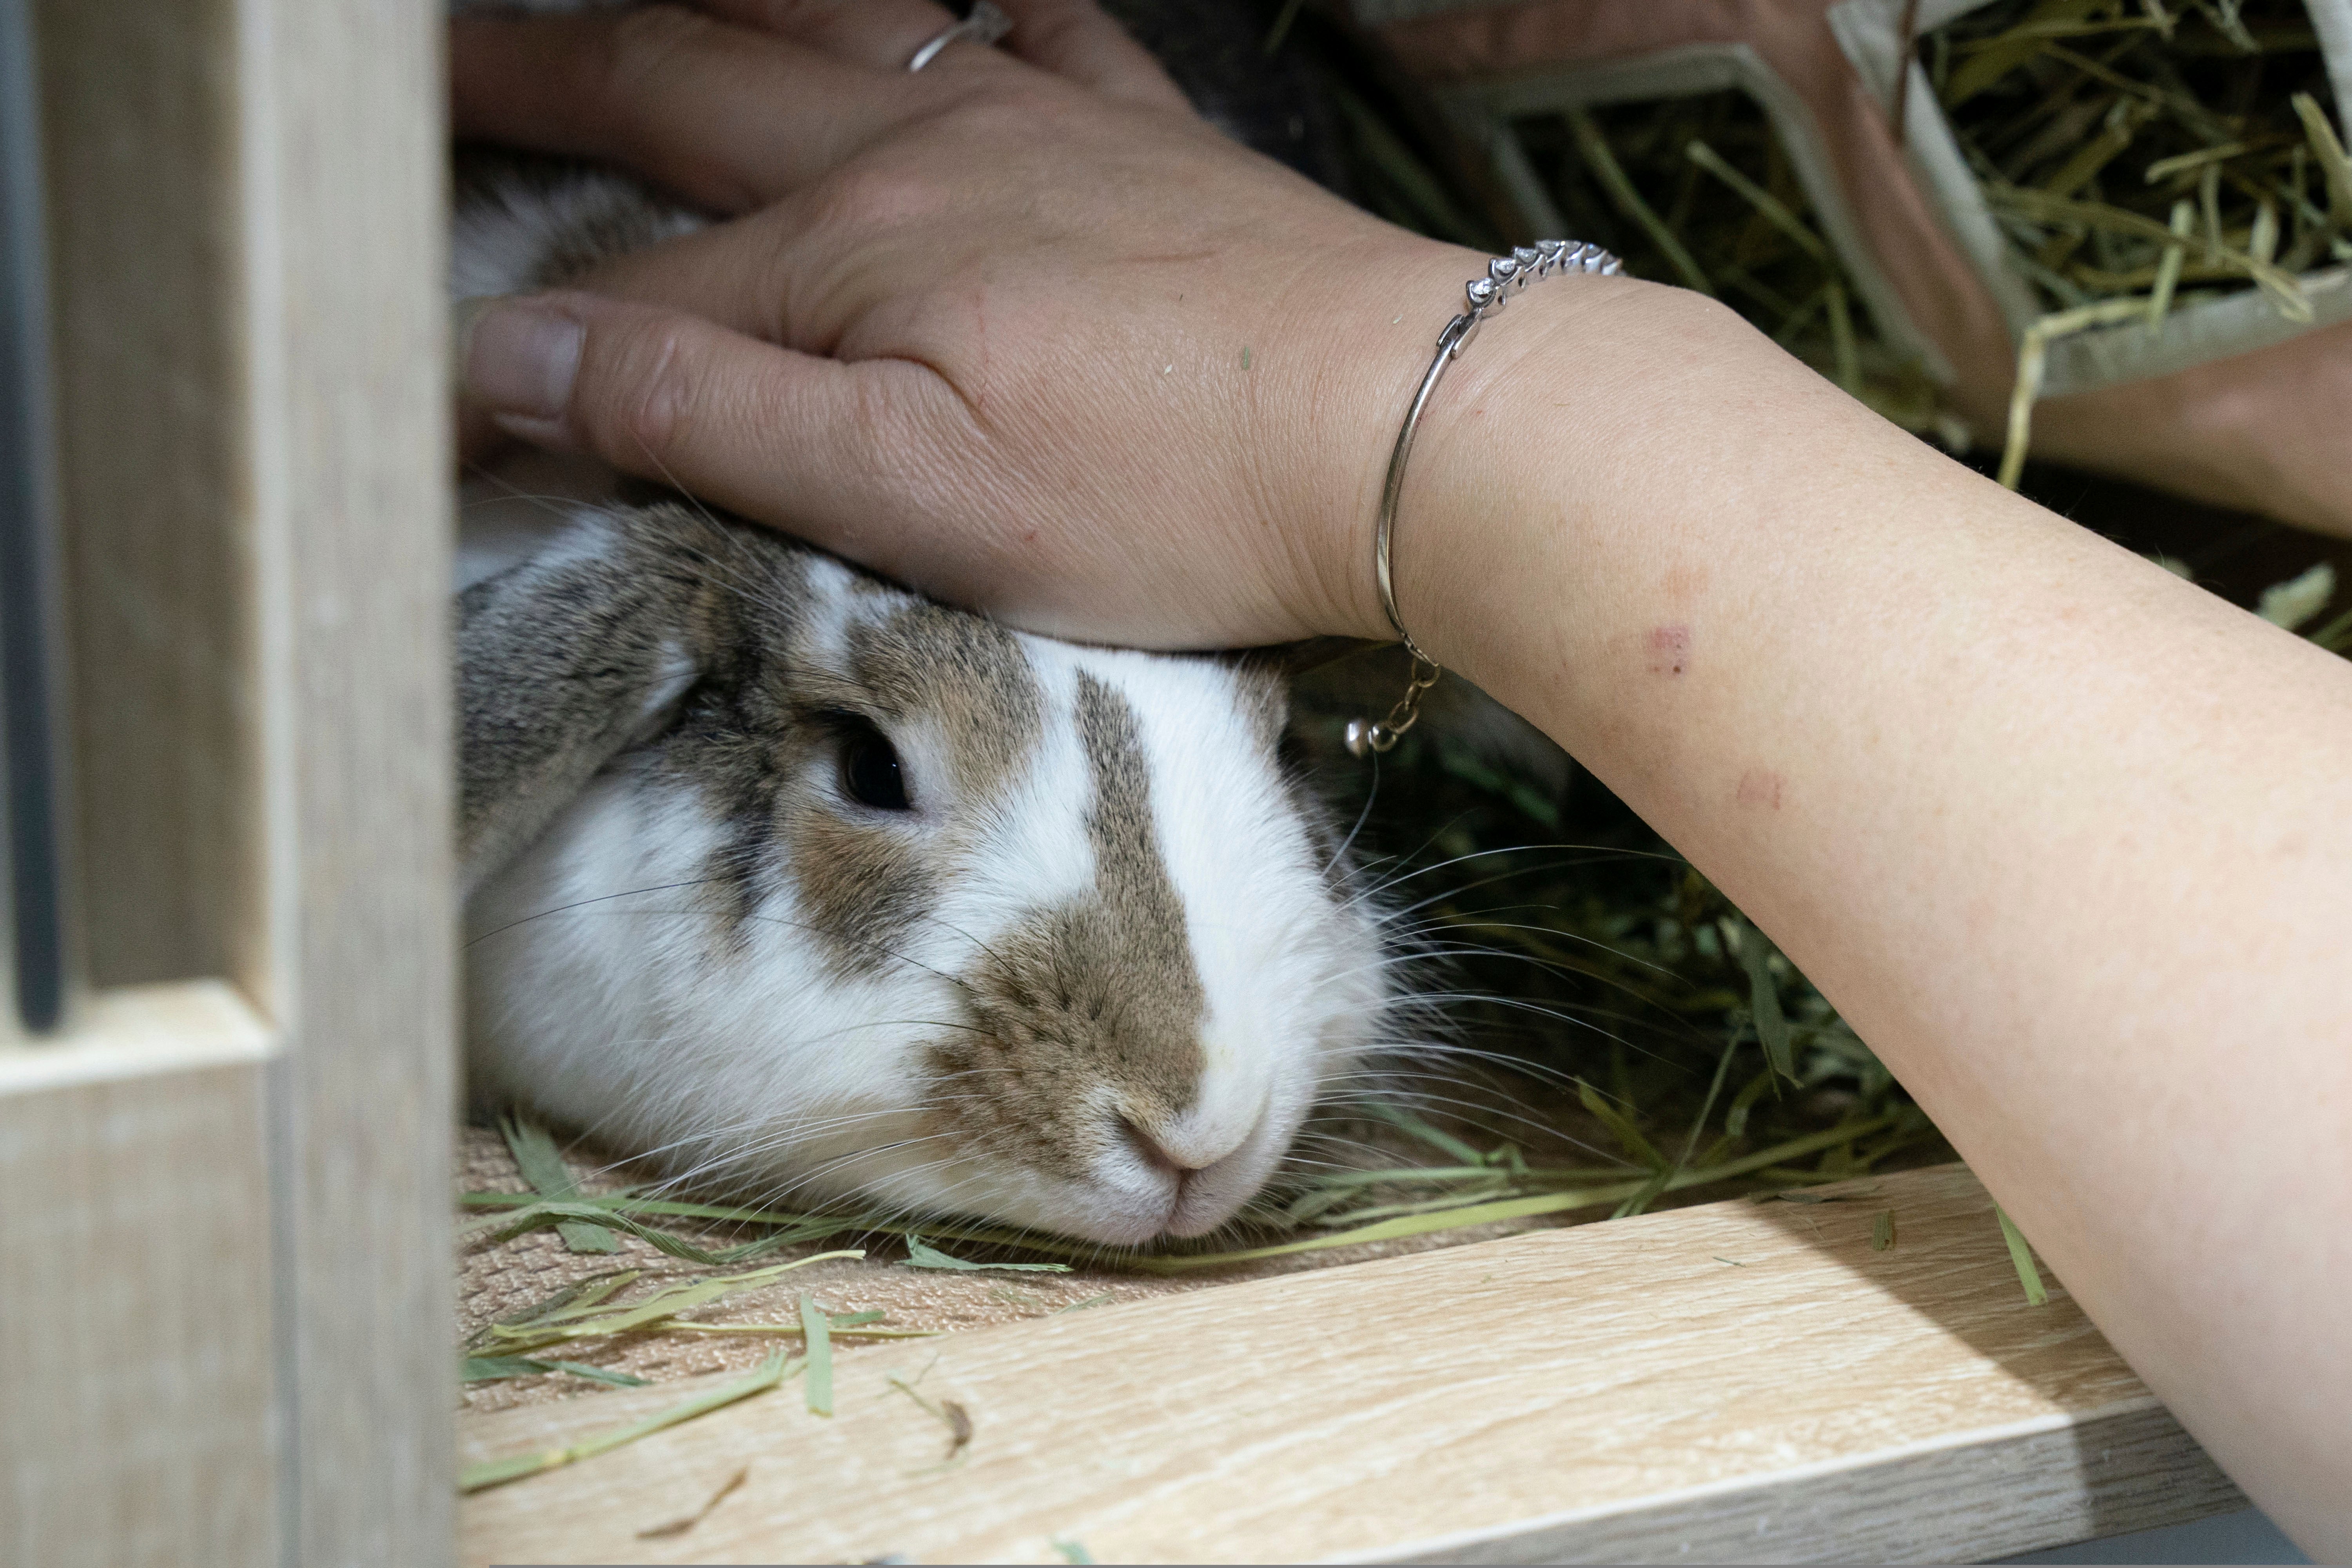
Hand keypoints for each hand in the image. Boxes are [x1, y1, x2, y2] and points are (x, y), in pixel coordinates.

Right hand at [451, 0, 1491, 648]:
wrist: (1401, 428)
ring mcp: (1039, 121)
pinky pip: (1033, 18)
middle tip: (433, 64)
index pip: (623, 303)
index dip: (509, 355)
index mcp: (850, 253)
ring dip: (708, 2)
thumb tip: (514, 360)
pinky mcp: (1141, 139)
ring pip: (831, 18)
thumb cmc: (1171, 491)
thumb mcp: (911, 498)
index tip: (429, 402)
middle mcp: (925, 147)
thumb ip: (707, 418)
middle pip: (684, 84)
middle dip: (538, 74)